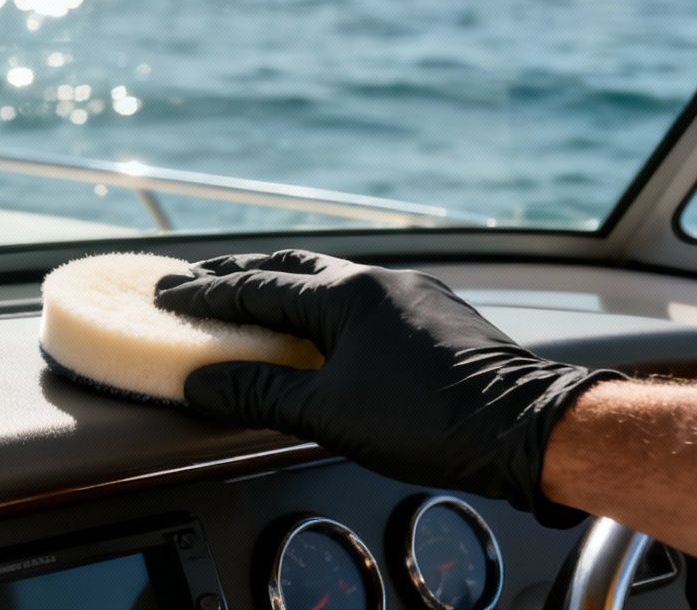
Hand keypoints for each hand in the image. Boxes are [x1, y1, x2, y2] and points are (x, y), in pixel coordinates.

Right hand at [154, 249, 617, 523]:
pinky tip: (324, 330)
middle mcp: (381, 281)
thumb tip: (200, 384)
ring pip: (333, 281)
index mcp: (348, 294)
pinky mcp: (440, 318)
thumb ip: (258, 393)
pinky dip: (326, 307)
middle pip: (293, 267)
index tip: (166, 295)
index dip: (206, 293)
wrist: (531, 429)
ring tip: (252, 302)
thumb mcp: (329, 413)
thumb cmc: (432, 420)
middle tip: (198, 283)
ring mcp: (415, 295)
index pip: (258, 286)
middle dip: (240, 274)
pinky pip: (365, 299)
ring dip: (286, 289)